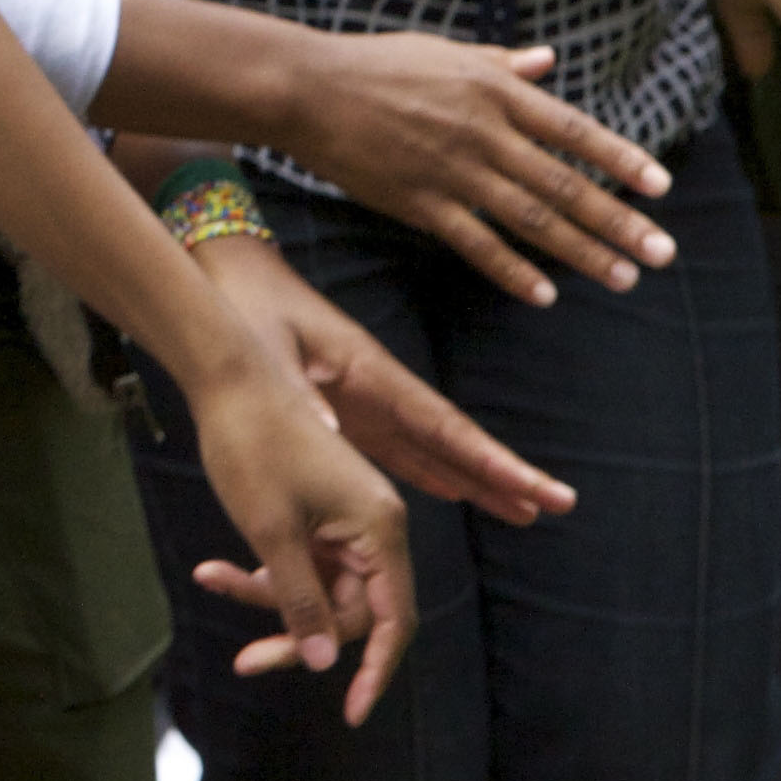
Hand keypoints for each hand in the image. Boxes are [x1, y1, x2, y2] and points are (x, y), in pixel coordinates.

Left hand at [181, 351, 418, 726]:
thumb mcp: (272, 533)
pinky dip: (261, 571)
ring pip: (317, 587)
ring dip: (268, 599)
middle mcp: (372, 524)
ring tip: (211, 579)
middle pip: (350, 610)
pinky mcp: (314, 511)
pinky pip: (298, 561)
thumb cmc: (251, 444)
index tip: (350, 713)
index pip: (393, 618)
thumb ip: (302, 602)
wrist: (227, 372)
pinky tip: (212, 569)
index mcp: (380, 527)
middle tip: (247, 660)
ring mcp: (343, 517)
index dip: (375, 670)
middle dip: (298, 633)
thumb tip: (325, 663)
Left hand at [196, 232, 573, 526]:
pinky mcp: (347, 407)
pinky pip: (400, 447)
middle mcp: (380, 390)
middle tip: (550, 507)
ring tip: (520, 508)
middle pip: (452, 441)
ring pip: (433, 448)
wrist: (229, 273)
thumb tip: (330, 434)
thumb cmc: (247, 308)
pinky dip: (432, 470)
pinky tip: (455, 489)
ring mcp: (368, 400)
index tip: (536, 489)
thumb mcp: (265, 349)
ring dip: (475, 477)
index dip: (490, 460)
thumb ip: (297, 393)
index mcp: (370, 374)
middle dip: (499, 474)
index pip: (444, 426)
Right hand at [280, 31, 678, 304]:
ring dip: (583, 252)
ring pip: (532, 221)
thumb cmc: (378, 63)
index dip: (621, 160)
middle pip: (564, 185)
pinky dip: (512, 272)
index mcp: (495, 91)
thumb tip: (547, 60)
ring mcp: (452, 172)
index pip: (574, 132)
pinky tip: (544, 295)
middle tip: (663, 253)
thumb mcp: (447, 52)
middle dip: (620, 221)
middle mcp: (483, 133)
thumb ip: (501, 63)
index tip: (661, 187)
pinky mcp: (420, 203)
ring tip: (624, 277)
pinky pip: (476, 244)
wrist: (308, 89)